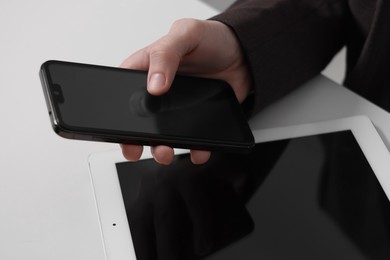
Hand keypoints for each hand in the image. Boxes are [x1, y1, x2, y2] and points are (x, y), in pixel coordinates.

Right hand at [120, 18, 251, 164]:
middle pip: (139, 120)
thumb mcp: (185, 34)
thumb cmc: (213, 39)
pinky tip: (197, 151)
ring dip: (161, 148)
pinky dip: (194, 150)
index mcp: (148, 68)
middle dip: (135, 138)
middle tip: (136, 148)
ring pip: (162, 135)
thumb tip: (154, 84)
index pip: (124, 90)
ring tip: (165, 152)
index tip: (119, 126)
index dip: (117, 110)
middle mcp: (160, 91)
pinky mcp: (197, 118)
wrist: (245, 55)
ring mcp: (177, 107)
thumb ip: (166, 55)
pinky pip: (192, 139)